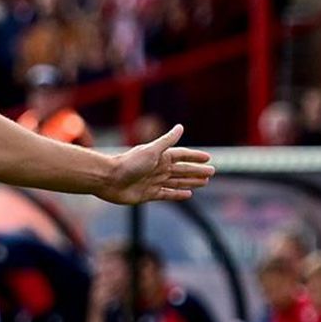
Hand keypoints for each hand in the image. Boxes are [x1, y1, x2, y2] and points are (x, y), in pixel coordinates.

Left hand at [99, 125, 213, 204]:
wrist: (108, 179)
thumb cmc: (129, 163)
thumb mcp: (151, 150)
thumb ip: (167, 141)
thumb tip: (180, 127)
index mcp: (159, 157)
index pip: (181, 155)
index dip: (194, 157)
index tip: (208, 158)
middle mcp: (157, 168)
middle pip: (182, 170)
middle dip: (196, 171)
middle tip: (212, 172)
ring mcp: (153, 181)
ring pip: (177, 182)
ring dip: (190, 182)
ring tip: (204, 182)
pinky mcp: (148, 194)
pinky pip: (167, 194)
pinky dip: (178, 194)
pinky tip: (188, 194)